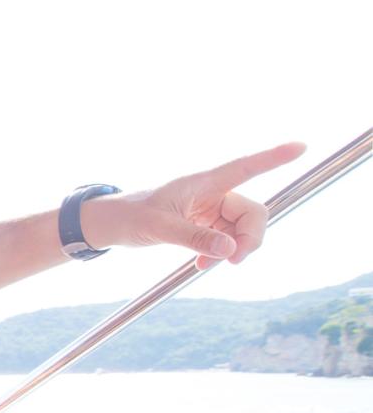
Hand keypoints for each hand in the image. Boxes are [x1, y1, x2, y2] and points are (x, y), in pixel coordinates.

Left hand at [89, 142, 305, 269]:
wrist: (112, 224)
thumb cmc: (131, 216)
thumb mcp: (159, 228)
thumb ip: (194, 238)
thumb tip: (231, 251)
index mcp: (203, 182)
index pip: (244, 167)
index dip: (273, 157)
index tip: (300, 146)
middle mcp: (213, 192)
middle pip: (253, 213)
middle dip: (249, 239)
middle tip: (232, 262)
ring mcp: (212, 208)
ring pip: (242, 230)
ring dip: (232, 251)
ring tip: (203, 266)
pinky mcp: (207, 223)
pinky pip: (228, 239)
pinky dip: (220, 254)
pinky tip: (201, 264)